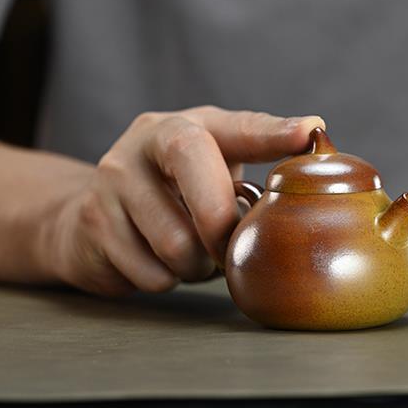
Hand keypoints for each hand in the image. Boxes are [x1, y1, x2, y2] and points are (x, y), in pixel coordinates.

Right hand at [46, 107, 324, 295]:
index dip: (273, 133)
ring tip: (193, 256)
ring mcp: (113, 180)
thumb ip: (254, 164)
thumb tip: (317, 152)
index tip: (309, 132)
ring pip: (176, 245)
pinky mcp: (94, 223)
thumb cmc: (171, 193)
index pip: (237, 127)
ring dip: (196, 267)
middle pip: (198, 180)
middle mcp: (145, 142)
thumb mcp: (208, 167)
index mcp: (186, 127)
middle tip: (231, 250)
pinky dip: (166, 280)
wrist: (90, 219)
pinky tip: (159, 264)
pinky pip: (150, 274)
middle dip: (223, 227)